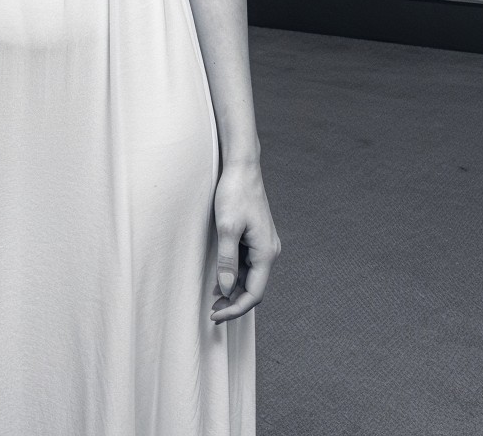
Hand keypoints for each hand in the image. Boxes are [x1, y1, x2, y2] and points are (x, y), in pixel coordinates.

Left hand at [209, 161, 279, 323]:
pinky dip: (234, 274)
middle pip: (254, 288)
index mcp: (266, 253)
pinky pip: (247, 264)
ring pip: (250, 277)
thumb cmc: (235, 193)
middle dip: (234, 302)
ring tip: (213, 299)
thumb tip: (225, 287)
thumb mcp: (227, 227)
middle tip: (212, 312)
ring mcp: (264, 245)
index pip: (254, 293)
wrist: (242, 168)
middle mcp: (269, 252)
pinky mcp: (256, 238)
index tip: (215, 315)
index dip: (235, 308)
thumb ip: (227, 259)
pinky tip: (220, 278)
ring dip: (233, 289)